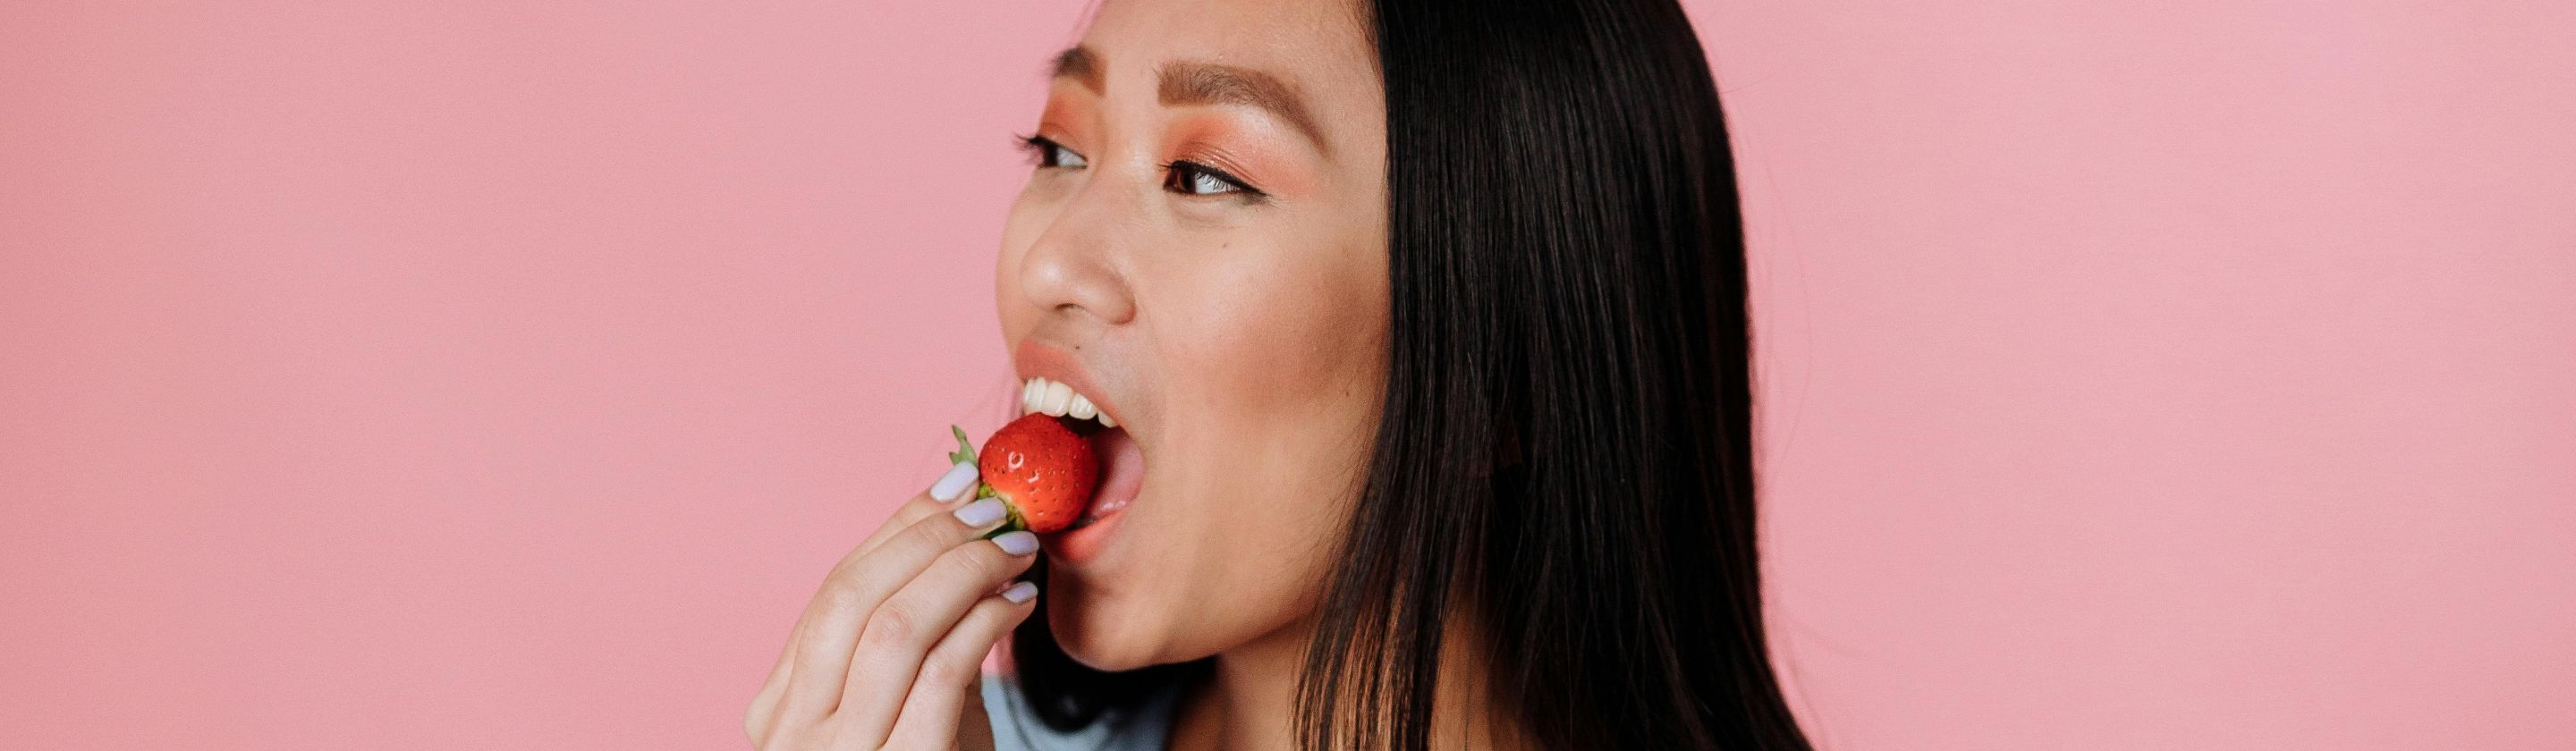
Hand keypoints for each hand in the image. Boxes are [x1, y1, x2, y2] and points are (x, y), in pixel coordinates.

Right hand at [745, 462, 1039, 749]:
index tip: (960, 486)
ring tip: (1017, 551)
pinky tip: (1017, 605)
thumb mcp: (912, 716)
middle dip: (929, 538)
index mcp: (781, 707)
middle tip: (996, 510)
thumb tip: (965, 546)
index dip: (900, 527)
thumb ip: (920, 647)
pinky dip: (983, 624)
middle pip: (850, 596)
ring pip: (891, 627)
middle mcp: (791, 732)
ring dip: (964, 571)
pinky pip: (939, 675)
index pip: (833, 590)